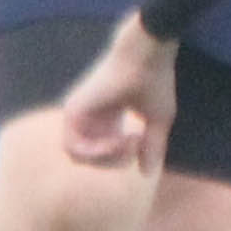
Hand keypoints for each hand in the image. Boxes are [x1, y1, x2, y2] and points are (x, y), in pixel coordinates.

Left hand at [55, 19, 179, 171]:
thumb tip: (147, 174)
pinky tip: (115, 141)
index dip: (121, 157)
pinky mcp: (72, 110)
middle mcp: (89, 115)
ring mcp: (77, 112)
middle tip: (135, 145)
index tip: (140, 142)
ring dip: (105, 158)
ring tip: (124, 143)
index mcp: (106, 116)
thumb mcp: (158, 121)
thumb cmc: (156, 81)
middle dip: (114, 161)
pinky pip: (73, 148)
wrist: (147, 56)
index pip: (102, 152)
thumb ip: (151, 147)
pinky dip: (94, 153)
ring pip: (78, 156)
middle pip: (89, 158)